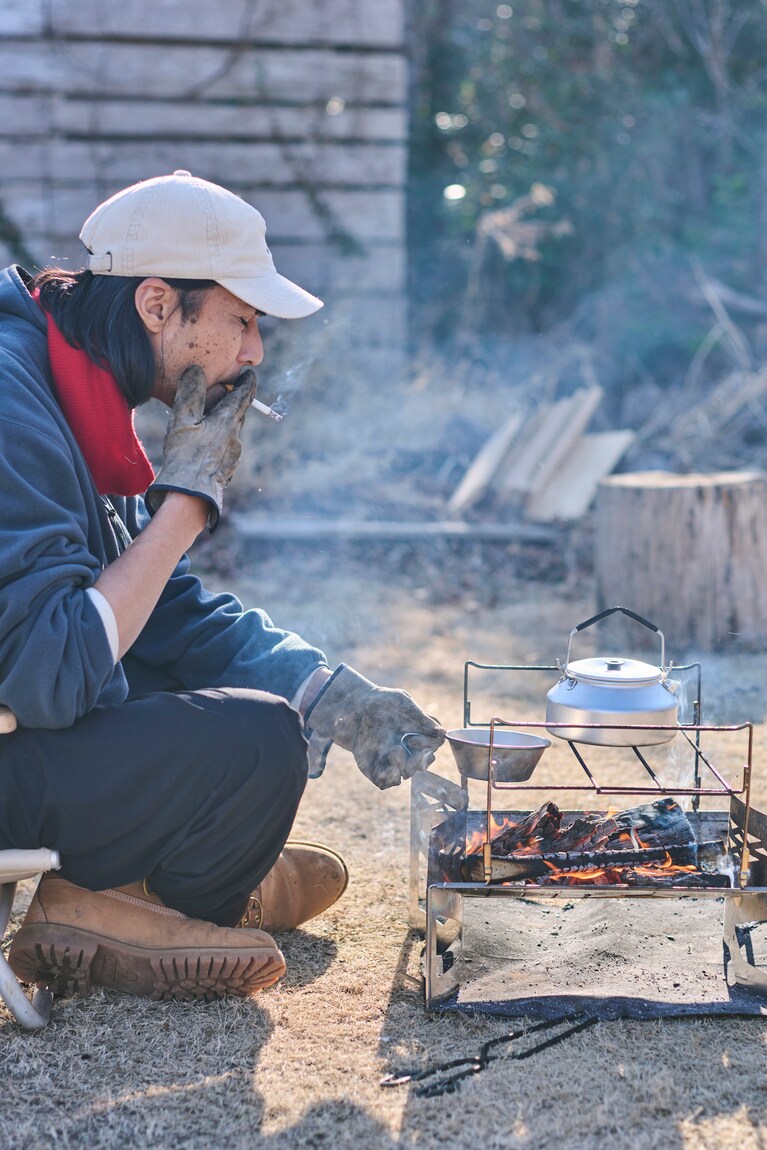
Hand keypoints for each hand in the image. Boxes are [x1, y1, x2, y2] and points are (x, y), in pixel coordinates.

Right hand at [145, 367, 256, 530]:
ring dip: (223, 425)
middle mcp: (235, 438)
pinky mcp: (228, 470)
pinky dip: (218, 443)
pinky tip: (203, 449)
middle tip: (223, 395)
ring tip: (205, 424)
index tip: (250, 374)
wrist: (190, 496)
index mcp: (227, 422)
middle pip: (237, 414)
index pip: (243, 396)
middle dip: (232, 403)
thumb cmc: (184, 456)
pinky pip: (226, 450)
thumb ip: (190, 394)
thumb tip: (196, 371)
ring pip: (231, 433)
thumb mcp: (182, 421)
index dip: (247, 383)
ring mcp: (234, 456)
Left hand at [304, 665, 445, 788]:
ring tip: (393, 751)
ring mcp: (395, 760)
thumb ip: (420, 717)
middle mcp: (410, 749)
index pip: (434, 744)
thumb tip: (442, 732)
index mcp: (420, 733)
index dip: (427, 745)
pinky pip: (388, 782)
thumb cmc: (382, 702)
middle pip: (424, 763)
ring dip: (404, 767)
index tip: (412, 739)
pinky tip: (386, 769)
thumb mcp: (402, 702)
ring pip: (407, 773)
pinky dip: (389, 778)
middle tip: (406, 749)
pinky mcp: (379, 769)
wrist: (355, 709)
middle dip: (418, 761)